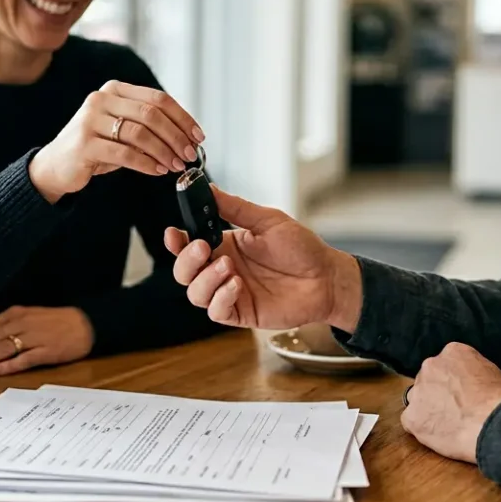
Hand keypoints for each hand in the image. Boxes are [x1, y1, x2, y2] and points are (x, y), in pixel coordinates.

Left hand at [0, 306, 94, 375]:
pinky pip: (24, 358)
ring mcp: (34, 337)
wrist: (86, 323)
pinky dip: (8, 365)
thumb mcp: (26, 319)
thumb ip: (4, 330)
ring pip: (0, 349)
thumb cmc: (53, 323)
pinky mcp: (47, 350)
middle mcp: (20, 324)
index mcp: (13, 315)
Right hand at [30, 80, 205, 201]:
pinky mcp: (84, 144)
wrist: (56, 165)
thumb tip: (186, 137)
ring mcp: (90, 120)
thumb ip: (148, 126)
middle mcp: (101, 99)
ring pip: (139, 133)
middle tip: (189, 154)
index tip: (198, 136)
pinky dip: (146, 163)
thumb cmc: (95, 148)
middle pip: (151, 113)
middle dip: (176, 136)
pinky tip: (157, 171)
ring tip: (175, 165)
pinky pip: (124, 153)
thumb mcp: (122, 130)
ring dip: (163, 151)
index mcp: (115, 90)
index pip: (158, 98)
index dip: (182, 117)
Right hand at [163, 185, 364, 331]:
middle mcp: (222, 269)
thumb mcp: (268, 221)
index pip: (188, 245)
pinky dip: (221, 298)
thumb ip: (236, 208)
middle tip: (205, 248)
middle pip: (184, 272)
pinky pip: (217, 311)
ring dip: (206, 279)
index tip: (174, 233)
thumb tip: (209, 188)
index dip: (175, 242)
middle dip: (187, 260)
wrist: (326, 277)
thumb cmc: (301, 248)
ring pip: (195, 293)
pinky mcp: (241, 313)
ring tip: (229, 267)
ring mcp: (230, 292)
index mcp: (225, 245)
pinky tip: (237, 285)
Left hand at [401, 342, 500, 463]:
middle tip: (455, 410)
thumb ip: (486, 375)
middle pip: (429, 379)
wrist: (494, 425)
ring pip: (417, 399)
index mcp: (453, 353)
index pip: (448, 363)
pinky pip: (411, 421)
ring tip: (448, 425)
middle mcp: (431, 366)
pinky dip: (423, 428)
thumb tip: (489, 382)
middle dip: (439, 393)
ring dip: (428, 409)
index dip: (456, 381)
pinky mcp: (411, 416)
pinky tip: (440, 435)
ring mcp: (418, 391)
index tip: (464, 393)